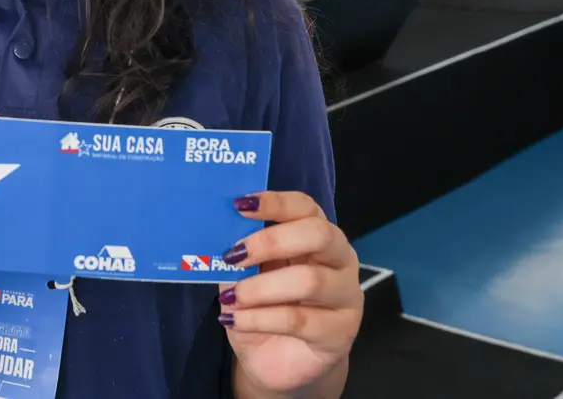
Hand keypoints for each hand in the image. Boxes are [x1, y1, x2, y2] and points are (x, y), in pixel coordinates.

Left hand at [219, 192, 361, 396]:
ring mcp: (346, 296)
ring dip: (261, 288)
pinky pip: (299, 320)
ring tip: (231, 297)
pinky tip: (235, 321)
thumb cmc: (262, 308)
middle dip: (270, 242)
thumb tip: (216, 232)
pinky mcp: (340, 332)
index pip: (305, 207)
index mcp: (318, 235)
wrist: (275, 361)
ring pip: (309, 280)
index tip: (239, 205)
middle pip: (318, 234)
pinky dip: (259, 318)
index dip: (275, 202)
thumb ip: (240, 252)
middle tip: (233, 256)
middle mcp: (340, 260)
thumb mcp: (245, 275)